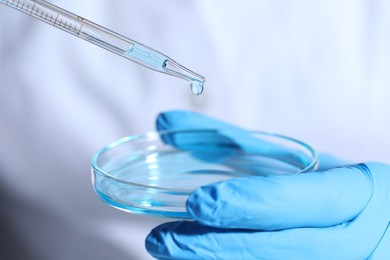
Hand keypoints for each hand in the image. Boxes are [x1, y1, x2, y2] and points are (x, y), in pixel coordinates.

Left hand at [146, 110, 389, 258]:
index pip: (301, 200)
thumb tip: (166, 120)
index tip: (200, 202)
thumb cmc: (330, 189)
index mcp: (356, 193)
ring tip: (170, 249)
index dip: (251, 204)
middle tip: (164, 238)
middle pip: (279, 249)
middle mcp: (353, 239)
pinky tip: (196, 259)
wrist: (377, 226)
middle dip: (216, 246)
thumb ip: (231, 140)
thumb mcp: (298, 160)